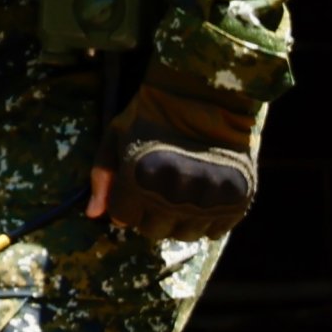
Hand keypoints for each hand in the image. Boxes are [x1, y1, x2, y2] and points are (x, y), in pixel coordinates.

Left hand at [94, 72, 260, 240]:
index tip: (133, 189)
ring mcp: (209, 198)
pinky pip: (216, 231)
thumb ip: (102, 177)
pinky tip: (203, 198)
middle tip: (157, 191)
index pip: (123, 218)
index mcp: (140, 177)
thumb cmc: (153, 114)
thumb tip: (93, 215)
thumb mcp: (115, 138)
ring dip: (178, 221)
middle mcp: (175, 193)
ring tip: (180, 195)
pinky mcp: (238, 199)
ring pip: (184, 235)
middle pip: (153, 230)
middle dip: (149, 215)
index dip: (124, 205)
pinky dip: (208, 221)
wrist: (209, 96)